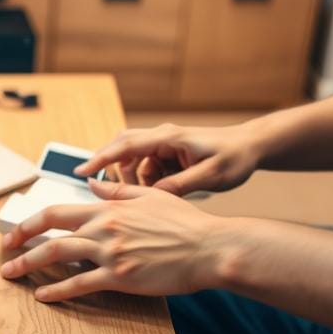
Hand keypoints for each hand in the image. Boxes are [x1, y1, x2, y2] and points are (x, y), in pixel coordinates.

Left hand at [0, 179, 229, 301]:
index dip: (30, 221)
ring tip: (12, 274)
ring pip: (58, 255)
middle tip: (4, 254)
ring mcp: (111, 253)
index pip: (57, 211)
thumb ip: (117, 191)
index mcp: (108, 209)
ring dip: (30, 265)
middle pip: (50, 232)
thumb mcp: (150, 196)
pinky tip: (43, 295)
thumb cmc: (186, 223)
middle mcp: (104, 228)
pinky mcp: (121, 277)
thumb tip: (92, 186)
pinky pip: (81, 284)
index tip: (16, 231)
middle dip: (20, 242)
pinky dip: (58, 290)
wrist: (209, 248)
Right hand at [74, 122, 260, 196]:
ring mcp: (164, 144)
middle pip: (122, 148)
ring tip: (151, 196)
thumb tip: (152, 196)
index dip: (101, 159)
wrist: (251, 146)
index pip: (126, 145)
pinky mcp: (168, 152)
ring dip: (135, 179)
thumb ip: (180, 185)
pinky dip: (147, 180)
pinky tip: (162, 192)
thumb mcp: (211, 176)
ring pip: (134, 160)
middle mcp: (162, 136)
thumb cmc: (234, 157)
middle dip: (112, 169)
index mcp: (169, 138)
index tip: (81, 171)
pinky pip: (146, 166)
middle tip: (104, 190)